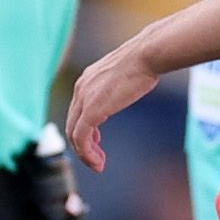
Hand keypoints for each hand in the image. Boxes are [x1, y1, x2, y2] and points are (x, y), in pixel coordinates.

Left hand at [64, 41, 161, 171]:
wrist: (146, 55)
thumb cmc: (144, 61)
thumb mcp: (125, 74)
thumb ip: (119, 84)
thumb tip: (130, 84)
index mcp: (87, 80)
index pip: (78, 111)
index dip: (86, 130)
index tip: (98, 143)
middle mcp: (80, 89)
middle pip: (72, 124)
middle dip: (84, 146)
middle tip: (97, 160)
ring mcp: (84, 99)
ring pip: (74, 134)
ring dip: (85, 153)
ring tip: (98, 164)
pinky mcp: (92, 110)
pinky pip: (81, 137)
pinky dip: (87, 153)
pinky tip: (98, 162)